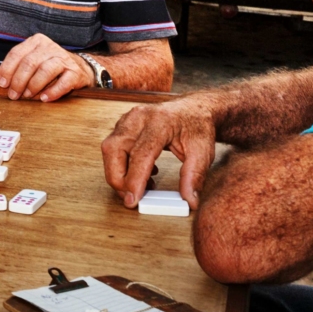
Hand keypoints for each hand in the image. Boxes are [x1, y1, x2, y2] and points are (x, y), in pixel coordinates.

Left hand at [0, 34, 94, 101]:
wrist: (80, 68)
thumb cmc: (51, 66)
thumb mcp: (34, 59)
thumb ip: (19, 66)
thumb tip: (3, 82)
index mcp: (36, 42)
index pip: (17, 53)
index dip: (7, 69)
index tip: (3, 83)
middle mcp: (50, 47)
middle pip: (29, 63)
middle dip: (18, 81)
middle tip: (14, 95)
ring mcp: (63, 59)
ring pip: (45, 71)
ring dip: (33, 86)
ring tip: (28, 96)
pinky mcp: (75, 72)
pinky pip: (63, 82)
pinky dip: (52, 92)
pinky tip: (44, 98)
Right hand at [101, 96, 218, 208]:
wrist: (192, 109)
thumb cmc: (196, 127)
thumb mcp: (203, 152)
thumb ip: (194, 177)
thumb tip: (189, 202)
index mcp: (160, 122)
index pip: (140, 153)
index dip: (134, 179)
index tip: (134, 200)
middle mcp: (139, 118)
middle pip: (114, 149)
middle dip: (118, 179)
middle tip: (133, 198)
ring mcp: (128, 119)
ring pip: (109, 149)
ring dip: (118, 173)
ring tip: (141, 185)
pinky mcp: (123, 125)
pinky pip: (113, 148)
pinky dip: (121, 165)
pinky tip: (141, 174)